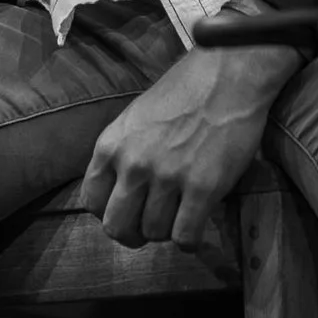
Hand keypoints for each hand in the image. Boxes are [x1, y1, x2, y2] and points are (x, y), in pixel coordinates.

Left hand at [79, 40, 303, 248]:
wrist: (226, 76)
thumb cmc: (182, 92)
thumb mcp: (135, 119)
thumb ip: (123, 153)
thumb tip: (121, 191)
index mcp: (110, 145)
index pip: (90, 201)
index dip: (108, 212)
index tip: (126, 210)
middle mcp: (133, 164)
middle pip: (116, 227)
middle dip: (132, 234)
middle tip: (149, 227)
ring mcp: (166, 177)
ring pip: (154, 234)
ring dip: (167, 231)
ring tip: (179, 214)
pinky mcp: (202, 188)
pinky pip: (186, 237)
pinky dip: (191, 240)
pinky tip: (198, 223)